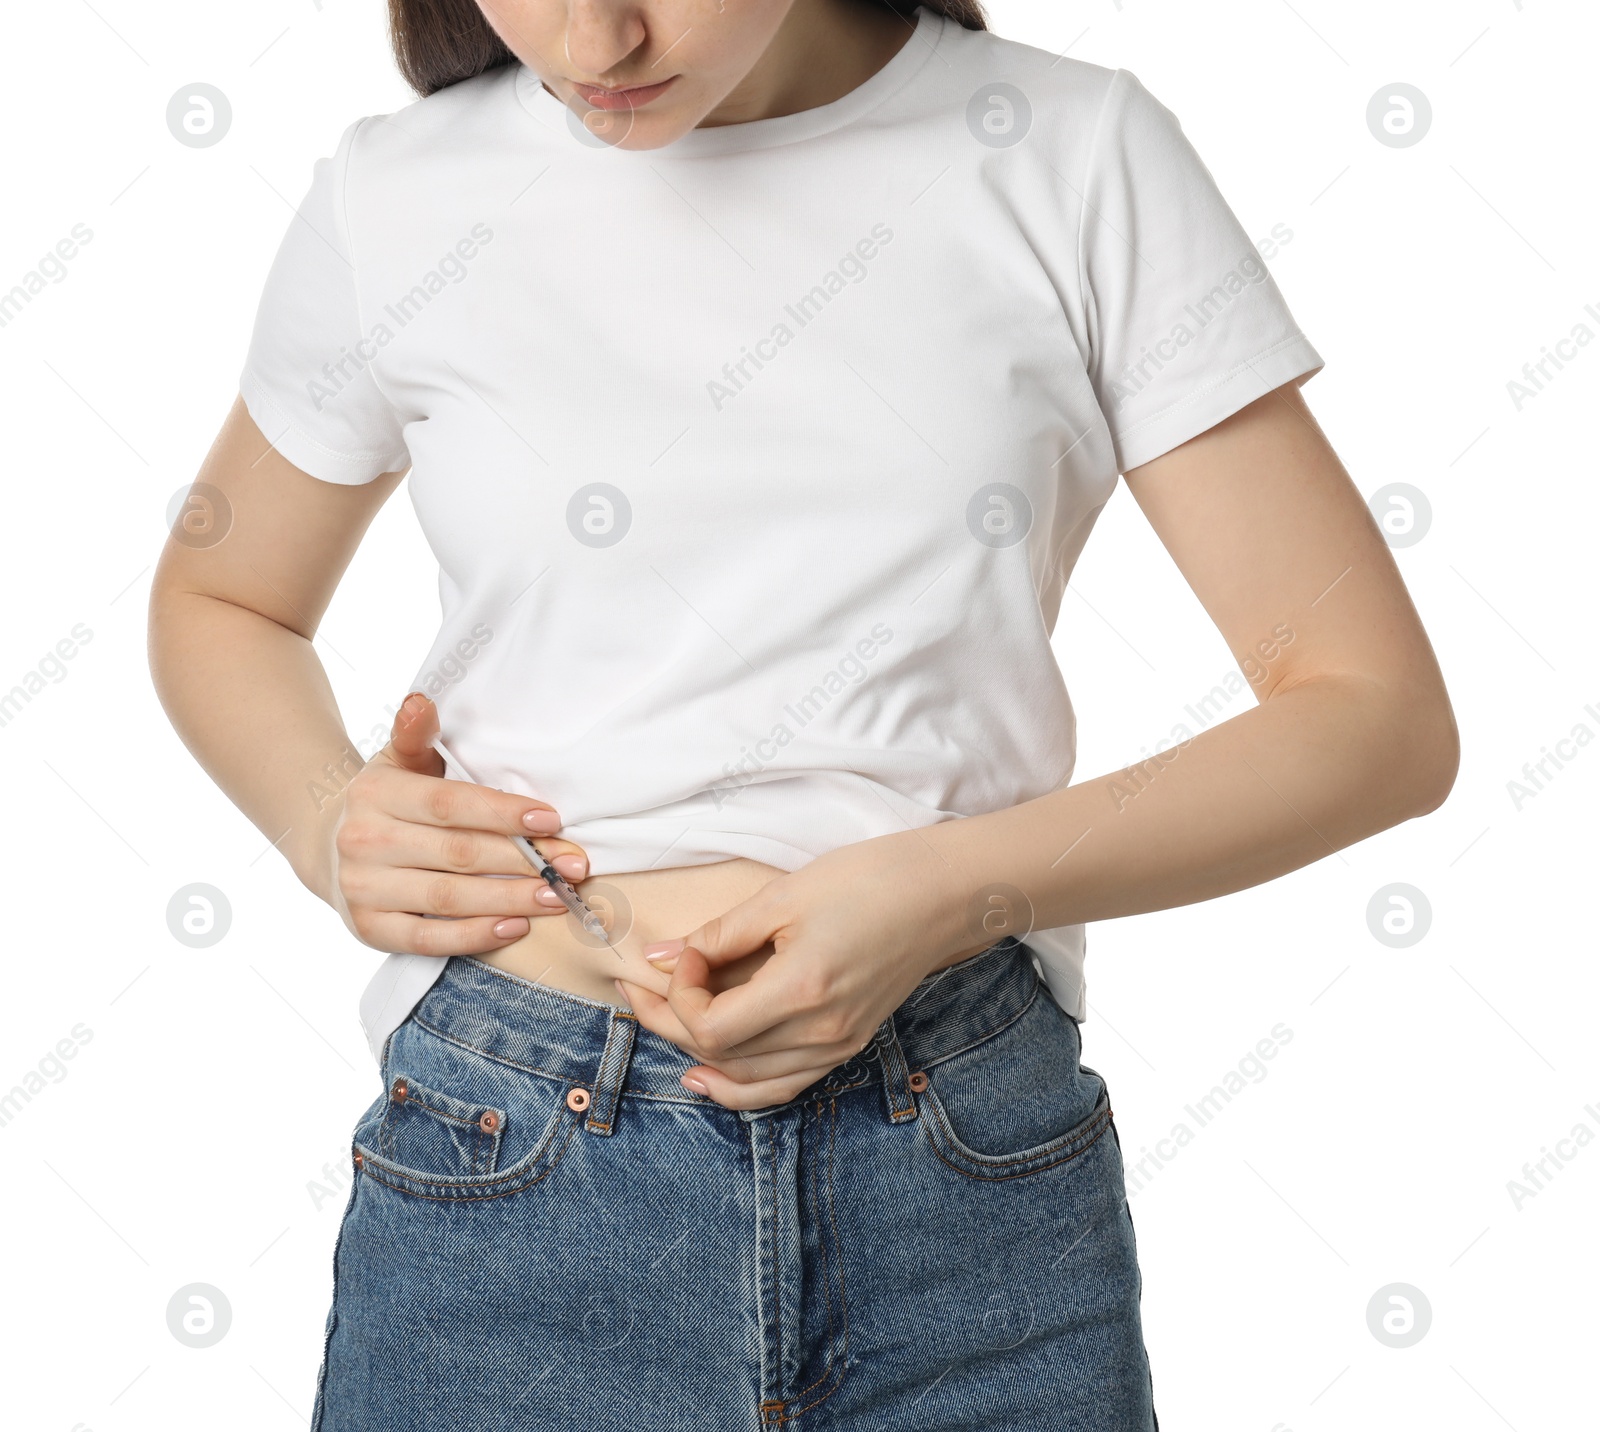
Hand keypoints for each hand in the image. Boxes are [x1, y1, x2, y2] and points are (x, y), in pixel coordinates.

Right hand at [321, 692, 592, 955]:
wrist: (324, 843)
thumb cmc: (387, 798)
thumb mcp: (398, 760)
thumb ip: (416, 735)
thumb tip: (422, 702)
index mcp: (377, 793)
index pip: (450, 804)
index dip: (503, 813)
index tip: (553, 820)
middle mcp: (364, 841)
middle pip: (458, 854)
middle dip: (524, 861)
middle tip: (573, 866)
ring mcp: (362, 888)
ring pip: (448, 898)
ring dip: (509, 899)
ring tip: (557, 897)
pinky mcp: (367, 928)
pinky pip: (426, 939)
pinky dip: (473, 936)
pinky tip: (515, 927)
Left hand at [615, 833, 981, 1109]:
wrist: (943, 894)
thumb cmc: (868, 881)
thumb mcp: (783, 897)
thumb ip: (718, 935)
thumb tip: (661, 957)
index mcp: (802, 991)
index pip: (711, 1026)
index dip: (680, 995)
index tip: (682, 952)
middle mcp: (821, 1033)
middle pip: (721, 1056)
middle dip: (670, 1023)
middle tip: (639, 989)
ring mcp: (838, 1045)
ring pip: (748, 1080)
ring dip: (697, 1055)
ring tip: (661, 1024)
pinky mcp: (848, 1043)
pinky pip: (783, 1084)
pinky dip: (742, 1084)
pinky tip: (709, 1073)